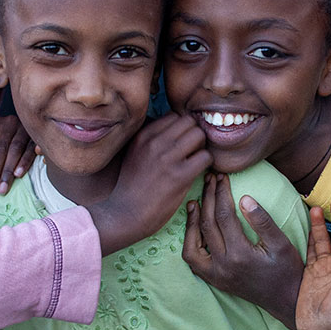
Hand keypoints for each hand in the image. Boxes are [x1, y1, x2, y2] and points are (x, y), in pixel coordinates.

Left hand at [0, 114, 37, 196]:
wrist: (22, 127)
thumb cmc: (0, 138)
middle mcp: (8, 123)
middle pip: (0, 149)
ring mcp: (24, 128)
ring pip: (15, 150)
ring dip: (8, 171)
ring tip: (4, 187)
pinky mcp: (36, 135)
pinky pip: (31, 149)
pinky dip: (26, 162)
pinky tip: (19, 174)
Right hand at [90, 114, 211, 255]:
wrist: (124, 214)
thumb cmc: (131, 186)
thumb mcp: (133, 154)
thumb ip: (150, 139)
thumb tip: (174, 128)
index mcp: (143, 136)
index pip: (173, 116)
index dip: (181, 128)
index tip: (181, 142)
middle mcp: (155, 143)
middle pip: (189, 121)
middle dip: (193, 134)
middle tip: (191, 151)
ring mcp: (167, 159)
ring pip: (199, 135)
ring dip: (201, 147)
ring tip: (195, 160)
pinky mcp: (179, 176)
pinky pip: (205, 156)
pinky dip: (206, 163)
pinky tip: (197, 172)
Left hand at [182, 173, 303, 328]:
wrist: (286, 300)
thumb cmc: (288, 269)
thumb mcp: (281, 243)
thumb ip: (262, 220)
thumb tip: (244, 198)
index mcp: (240, 254)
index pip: (224, 215)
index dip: (222, 193)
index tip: (222, 177)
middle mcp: (222, 266)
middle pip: (207, 225)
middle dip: (207, 199)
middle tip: (209, 180)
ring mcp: (215, 275)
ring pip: (192, 244)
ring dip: (192, 220)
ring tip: (196, 201)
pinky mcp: (214, 280)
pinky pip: (193, 260)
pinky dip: (190, 241)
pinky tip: (195, 226)